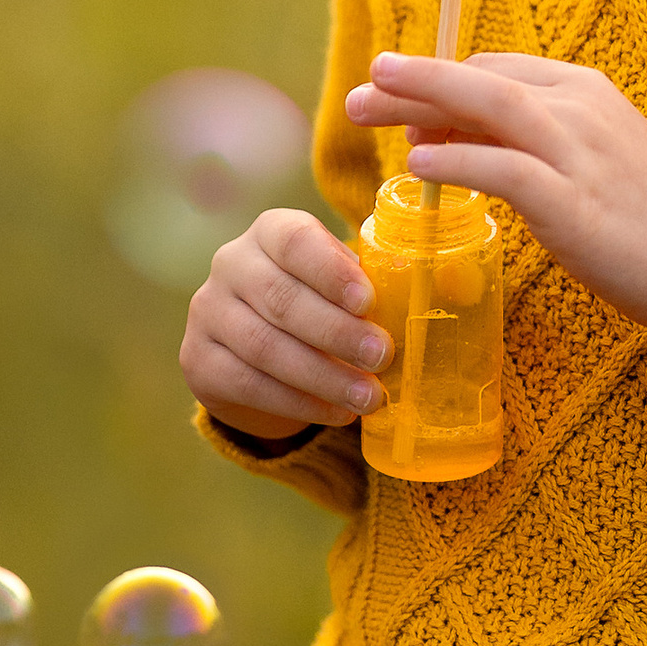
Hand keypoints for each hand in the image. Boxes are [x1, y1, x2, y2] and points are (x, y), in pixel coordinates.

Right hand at [183, 207, 389, 436]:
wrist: (257, 350)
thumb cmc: (320, 305)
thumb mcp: (344, 284)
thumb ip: (380, 283)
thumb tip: (448, 290)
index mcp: (271, 232)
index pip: (295, 240)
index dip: (330, 270)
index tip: (367, 301)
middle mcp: (231, 263)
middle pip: (281, 299)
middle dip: (337, 332)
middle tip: (381, 357)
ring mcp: (208, 311)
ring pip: (264, 346)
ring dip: (323, 376)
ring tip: (368, 397)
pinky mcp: (198, 360)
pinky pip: (248, 384)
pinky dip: (298, 402)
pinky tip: (335, 412)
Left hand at [344, 51, 646, 367]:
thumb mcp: (598, 161)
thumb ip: (536, 147)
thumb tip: (456, 146)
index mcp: (587, 92)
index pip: (497, 70)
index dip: (441, 78)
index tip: (399, 93)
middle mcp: (582, 108)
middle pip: (480, 78)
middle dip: (413, 78)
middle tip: (361, 87)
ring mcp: (581, 152)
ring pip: (486, 106)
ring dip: (419, 102)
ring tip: (367, 107)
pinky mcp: (576, 203)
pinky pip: (502, 168)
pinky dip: (454, 160)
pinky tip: (416, 165)